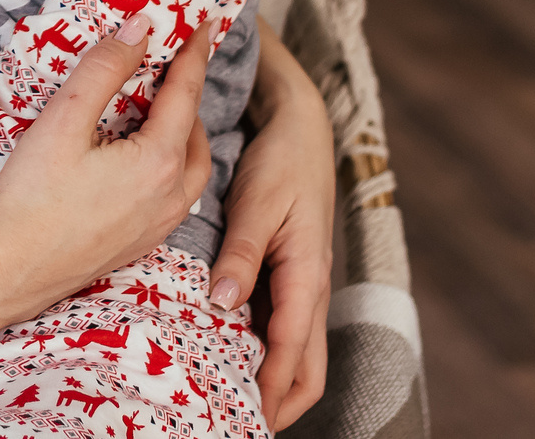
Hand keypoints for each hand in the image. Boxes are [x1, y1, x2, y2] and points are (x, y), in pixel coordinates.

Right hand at [0, 18, 214, 324]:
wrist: (13, 270)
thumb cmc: (34, 195)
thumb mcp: (65, 119)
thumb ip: (105, 68)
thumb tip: (140, 28)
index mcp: (159, 160)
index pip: (186, 93)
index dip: (194, 54)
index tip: (204, 24)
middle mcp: (171, 195)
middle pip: (197, 133)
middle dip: (189, 96)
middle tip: (171, 68)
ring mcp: (159, 224)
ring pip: (192, 169)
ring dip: (185, 134)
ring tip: (158, 110)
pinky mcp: (142, 242)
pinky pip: (177, 195)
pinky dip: (174, 165)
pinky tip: (142, 160)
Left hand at [209, 29, 335, 427]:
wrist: (299, 125)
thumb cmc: (280, 160)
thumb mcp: (258, 203)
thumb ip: (241, 255)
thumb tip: (223, 306)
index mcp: (308, 275)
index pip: (292, 353)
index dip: (270, 392)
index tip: (243, 419)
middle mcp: (310, 288)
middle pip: (307, 369)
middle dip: (280, 404)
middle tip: (238, 423)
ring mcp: (303, 283)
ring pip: (298, 352)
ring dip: (274, 382)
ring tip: (234, 402)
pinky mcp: (291, 274)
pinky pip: (284, 328)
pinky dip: (267, 353)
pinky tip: (234, 355)